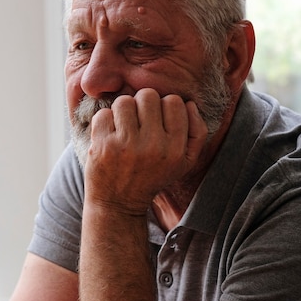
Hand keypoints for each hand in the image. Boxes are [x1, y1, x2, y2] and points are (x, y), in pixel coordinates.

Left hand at [84, 88, 207, 214]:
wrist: (118, 204)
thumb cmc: (152, 177)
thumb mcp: (185, 163)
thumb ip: (197, 133)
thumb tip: (189, 104)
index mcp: (175, 149)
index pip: (174, 102)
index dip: (164, 106)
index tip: (157, 121)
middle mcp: (153, 146)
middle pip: (148, 96)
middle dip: (142, 105)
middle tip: (137, 122)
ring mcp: (126, 145)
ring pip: (124, 101)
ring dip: (122, 111)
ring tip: (123, 127)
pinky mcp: (103, 146)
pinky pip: (104, 114)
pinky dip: (104, 122)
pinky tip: (109, 136)